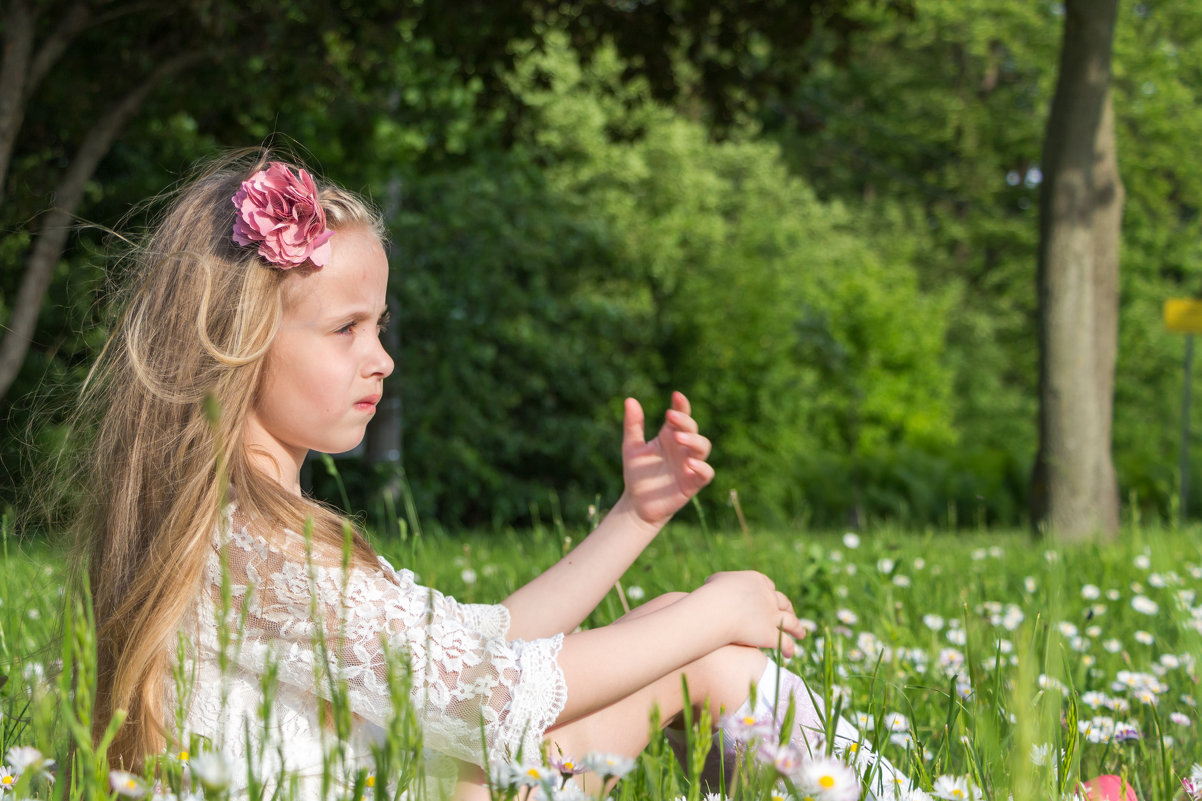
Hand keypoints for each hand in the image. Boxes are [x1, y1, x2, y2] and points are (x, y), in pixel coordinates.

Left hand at [621, 392, 714, 527]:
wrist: (636, 504)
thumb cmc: (637, 474)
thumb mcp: (631, 448)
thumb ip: (633, 425)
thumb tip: (630, 400)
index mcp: (669, 436)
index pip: (681, 416)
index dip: (682, 405)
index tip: (676, 396)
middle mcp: (682, 448)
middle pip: (693, 429)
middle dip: (685, 421)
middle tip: (669, 417)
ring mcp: (689, 465)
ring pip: (703, 447)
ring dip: (694, 440)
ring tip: (678, 438)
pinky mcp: (692, 483)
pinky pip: (706, 473)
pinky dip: (702, 468)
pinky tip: (690, 464)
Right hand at [700, 571, 805, 657]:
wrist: (719, 608)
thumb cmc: (713, 593)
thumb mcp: (717, 580)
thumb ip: (723, 583)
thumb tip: (718, 587)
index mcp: (757, 581)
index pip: (769, 585)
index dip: (771, 592)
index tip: (772, 597)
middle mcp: (769, 597)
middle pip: (783, 602)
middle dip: (788, 608)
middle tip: (791, 614)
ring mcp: (772, 616)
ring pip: (790, 622)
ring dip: (797, 628)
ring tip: (801, 634)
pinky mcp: (770, 634)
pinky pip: (784, 643)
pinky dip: (789, 648)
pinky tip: (789, 655)